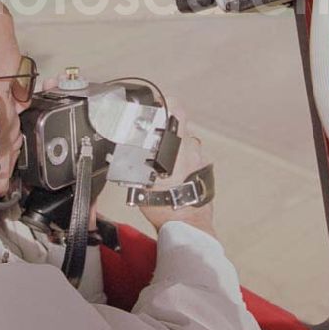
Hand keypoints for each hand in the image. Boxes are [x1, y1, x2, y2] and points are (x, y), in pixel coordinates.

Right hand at [139, 105, 215, 238]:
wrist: (187, 227)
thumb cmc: (167, 206)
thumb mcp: (140, 183)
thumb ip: (133, 163)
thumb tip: (122, 151)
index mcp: (178, 147)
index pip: (177, 110)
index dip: (166, 103)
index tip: (156, 103)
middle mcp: (193, 150)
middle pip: (179, 128)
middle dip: (165, 131)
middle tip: (151, 139)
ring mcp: (201, 160)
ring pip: (186, 144)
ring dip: (174, 148)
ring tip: (159, 160)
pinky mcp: (205, 171)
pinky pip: (191, 158)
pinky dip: (181, 161)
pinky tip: (171, 174)